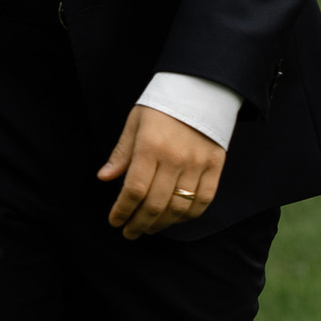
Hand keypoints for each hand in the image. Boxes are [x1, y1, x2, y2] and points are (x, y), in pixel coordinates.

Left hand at [98, 105, 224, 240]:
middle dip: (138, 224)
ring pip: (178, 207)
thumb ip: (121, 153)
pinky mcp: (215, 166)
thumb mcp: (135, 123)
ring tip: (148, 228)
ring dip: (161, 224)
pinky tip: (174, 219)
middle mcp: (175, 158)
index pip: (134, 190)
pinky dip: (188, 216)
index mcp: (150, 147)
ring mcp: (197, 164)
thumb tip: (104, 178)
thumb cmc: (162, 106)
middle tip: (129, 232)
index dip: (122, 210)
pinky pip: (203, 201)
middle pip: (155, 204)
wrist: (201, 88)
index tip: (115, 221)